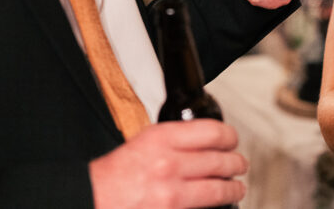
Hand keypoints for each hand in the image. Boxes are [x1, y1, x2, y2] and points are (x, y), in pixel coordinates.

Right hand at [89, 120, 246, 208]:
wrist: (93, 199)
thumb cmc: (113, 176)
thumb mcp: (143, 142)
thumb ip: (172, 140)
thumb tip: (202, 142)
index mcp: (162, 139)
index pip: (212, 132)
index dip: (229, 137)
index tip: (232, 140)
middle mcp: (169, 164)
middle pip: (221, 160)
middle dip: (236, 163)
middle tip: (240, 165)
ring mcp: (172, 193)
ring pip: (219, 188)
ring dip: (233, 188)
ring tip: (237, 187)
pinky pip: (205, 207)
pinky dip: (217, 204)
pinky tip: (221, 203)